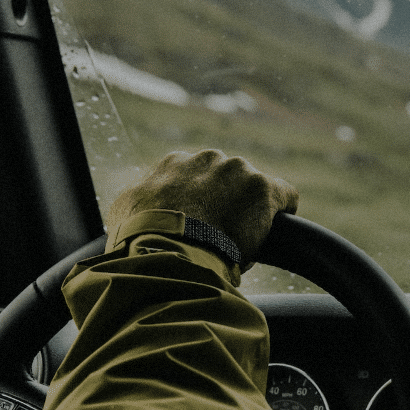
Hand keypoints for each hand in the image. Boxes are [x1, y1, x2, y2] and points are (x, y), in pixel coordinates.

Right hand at [106, 150, 298, 264]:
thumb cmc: (140, 238)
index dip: (202, 204)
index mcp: (175, 163)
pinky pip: (285, 196)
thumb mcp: (125, 213)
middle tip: (220, 237)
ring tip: (240, 242)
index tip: (201, 225)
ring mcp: (238, 171)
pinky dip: (282, 212)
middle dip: (227, 205)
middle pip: (228, 182)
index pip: (197, 179)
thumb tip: (137, 210)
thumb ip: (139, 201)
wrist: (166, 250)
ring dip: (250, 212)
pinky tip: (275, 232)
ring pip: (253, 192)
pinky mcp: (264, 188)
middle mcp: (208, 159)